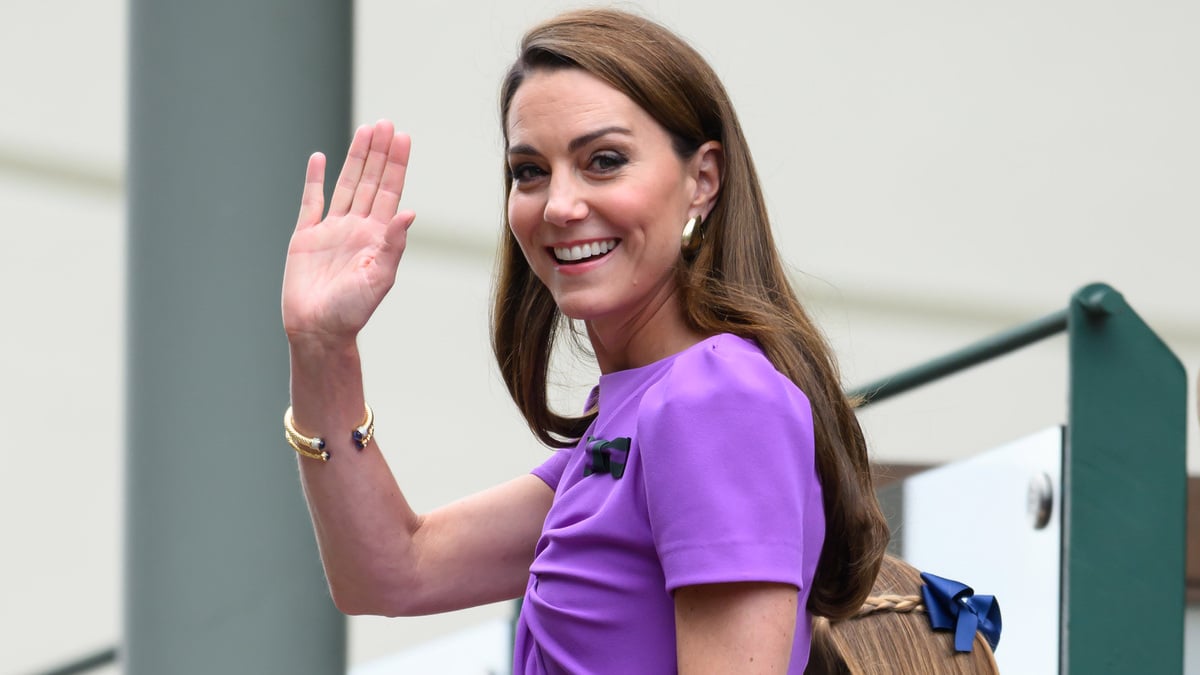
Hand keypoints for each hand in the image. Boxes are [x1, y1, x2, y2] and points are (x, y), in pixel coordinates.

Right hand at [282, 120, 415, 347]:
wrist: (318, 330)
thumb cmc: (353, 311)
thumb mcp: (380, 278)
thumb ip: (394, 244)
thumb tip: (410, 213)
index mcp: (377, 236)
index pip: (390, 191)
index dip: (396, 164)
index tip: (403, 137)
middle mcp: (356, 228)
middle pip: (370, 181)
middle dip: (379, 152)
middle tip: (386, 123)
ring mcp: (331, 230)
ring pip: (345, 185)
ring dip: (355, 158)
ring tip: (365, 131)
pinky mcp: (305, 237)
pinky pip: (311, 202)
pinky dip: (314, 179)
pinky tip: (320, 159)